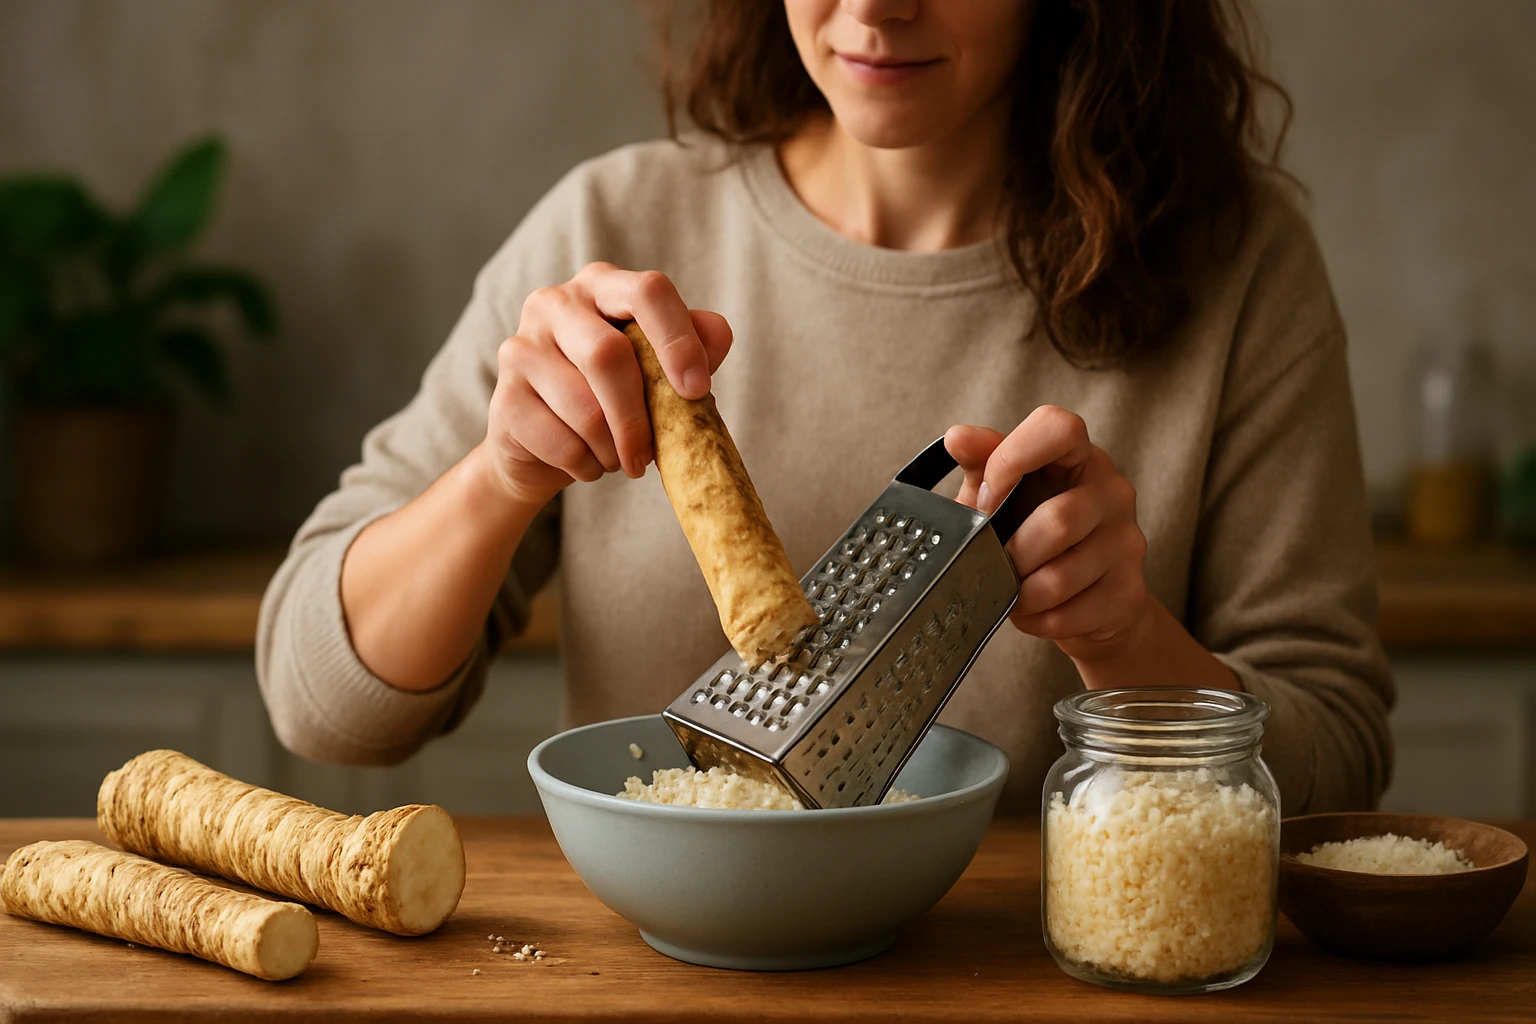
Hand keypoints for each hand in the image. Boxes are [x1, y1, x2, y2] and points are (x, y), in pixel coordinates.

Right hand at [483, 262, 733, 507]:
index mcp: (602, 285)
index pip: (648, 291)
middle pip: (608, 355)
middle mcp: (554, 303)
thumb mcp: (658, 370)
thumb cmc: (611, 397)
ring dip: (612, 449)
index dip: (677, 340)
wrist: (542, 447)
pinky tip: (587, 463)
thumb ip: (691, 347)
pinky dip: (585, 466)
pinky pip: (560, 442)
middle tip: (650, 457)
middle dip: (638, 417)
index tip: (697, 390)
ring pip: (583, 408)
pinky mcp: (502, 398)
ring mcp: (520, 347)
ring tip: (618, 458)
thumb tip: (719, 331)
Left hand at [945, 407, 1149, 661]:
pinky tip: (1033, 611)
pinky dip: (1035, 620)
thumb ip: (983, 462)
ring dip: (1020, 593)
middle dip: (1012, 552)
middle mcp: (1113, 492)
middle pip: (1058, 520)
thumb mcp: (1004, 492)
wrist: (1089, 600)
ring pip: (1060, 576)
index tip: (988, 494)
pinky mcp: (1129, 593)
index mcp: (1080, 456)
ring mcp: (1127, 543)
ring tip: (1011, 591)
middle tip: (995, 563)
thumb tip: (958, 437)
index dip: (1013, 458)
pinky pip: (1068, 614)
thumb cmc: (1035, 532)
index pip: (1059, 428)